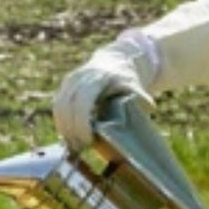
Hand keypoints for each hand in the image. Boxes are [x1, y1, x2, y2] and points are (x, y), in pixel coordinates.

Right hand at [52, 34, 156, 149]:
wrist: (116, 60)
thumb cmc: (127, 78)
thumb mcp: (135, 85)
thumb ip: (140, 95)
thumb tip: (149, 106)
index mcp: (97, 77)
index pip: (83, 102)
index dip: (82, 123)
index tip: (89, 140)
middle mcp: (80, 77)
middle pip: (67, 107)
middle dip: (72, 130)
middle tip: (81, 148)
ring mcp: (70, 81)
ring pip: (60, 107)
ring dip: (65, 128)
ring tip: (74, 145)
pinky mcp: (65, 86)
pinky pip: (58, 106)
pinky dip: (62, 122)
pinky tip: (69, 135)